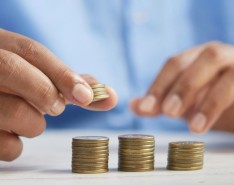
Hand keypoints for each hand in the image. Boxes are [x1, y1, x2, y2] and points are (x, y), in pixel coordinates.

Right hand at [0, 29, 116, 160]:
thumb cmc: (17, 86)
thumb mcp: (39, 77)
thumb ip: (71, 83)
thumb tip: (110, 95)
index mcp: (1, 46)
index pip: (32, 51)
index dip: (63, 74)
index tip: (86, 96)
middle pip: (13, 68)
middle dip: (45, 91)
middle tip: (56, 107)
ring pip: (12, 110)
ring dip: (33, 123)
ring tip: (28, 119)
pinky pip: (3, 144)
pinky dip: (16, 145)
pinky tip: (11, 133)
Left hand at [131, 42, 233, 133]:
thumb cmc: (207, 99)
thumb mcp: (183, 103)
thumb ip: (159, 103)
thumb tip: (133, 105)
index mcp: (198, 56)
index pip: (175, 64)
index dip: (160, 85)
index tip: (146, 109)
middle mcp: (220, 55)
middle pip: (204, 60)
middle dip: (184, 87)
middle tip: (169, 113)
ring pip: (228, 75)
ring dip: (209, 101)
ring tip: (194, 127)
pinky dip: (224, 104)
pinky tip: (211, 122)